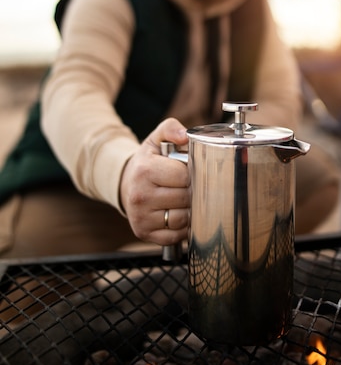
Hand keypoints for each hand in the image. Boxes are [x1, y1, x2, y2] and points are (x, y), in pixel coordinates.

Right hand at [120, 118, 189, 245]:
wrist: (125, 183)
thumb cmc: (147, 162)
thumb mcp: (155, 140)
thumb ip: (171, 129)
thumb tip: (184, 135)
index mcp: (145, 170)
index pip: (184, 176)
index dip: (192, 173)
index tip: (189, 171)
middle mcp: (140, 196)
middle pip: (185, 198)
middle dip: (192, 191)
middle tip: (189, 185)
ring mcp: (141, 217)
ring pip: (182, 219)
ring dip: (189, 210)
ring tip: (183, 199)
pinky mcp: (144, 233)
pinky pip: (175, 235)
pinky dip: (182, 228)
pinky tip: (177, 214)